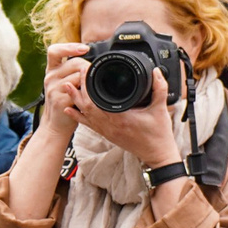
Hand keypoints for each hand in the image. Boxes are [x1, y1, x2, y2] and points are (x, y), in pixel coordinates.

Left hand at [44, 42, 180, 167]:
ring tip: (67, 88)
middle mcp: (110, 126)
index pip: (96, 101)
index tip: (87, 72)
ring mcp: (107, 132)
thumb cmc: (159, 135)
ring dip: (76, 101)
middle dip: (79, 90)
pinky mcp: (108, 135)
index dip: (88, 86)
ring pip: (85, 116)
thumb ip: (160, 88)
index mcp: (121, 118)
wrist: (157, 155)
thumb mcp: (161, 109)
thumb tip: (157, 71)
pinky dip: (78, 116)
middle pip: (86, 107)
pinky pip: (89, 125)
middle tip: (75, 76)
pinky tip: (70, 110)